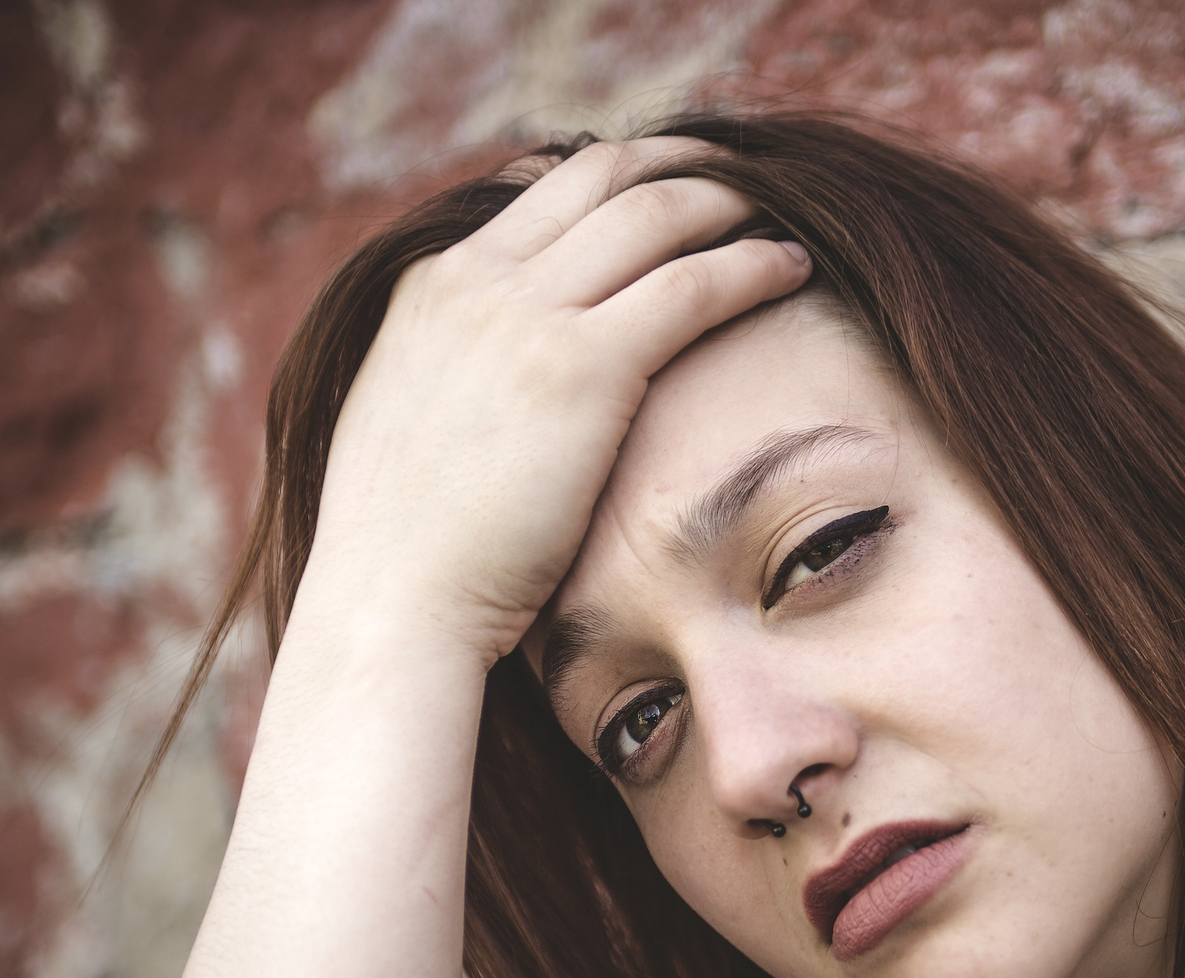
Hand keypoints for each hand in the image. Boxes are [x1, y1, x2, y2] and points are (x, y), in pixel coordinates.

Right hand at [301, 138, 810, 666]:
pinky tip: (793, 267)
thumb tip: (505, 384)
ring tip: (783, 210)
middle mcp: (477, 279)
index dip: (621, 177)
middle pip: (603, 176)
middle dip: (682, 165)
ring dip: (730, 202)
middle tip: (743, 179)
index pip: (542, 189)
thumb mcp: (414, 427)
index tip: (675, 187)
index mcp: (433, 286)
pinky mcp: (583, 365)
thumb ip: (461, 373)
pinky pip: (693, 284)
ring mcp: (527, 314)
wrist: (392, 604)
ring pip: (655, 214)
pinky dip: (751, 264)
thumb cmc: (412, 553)